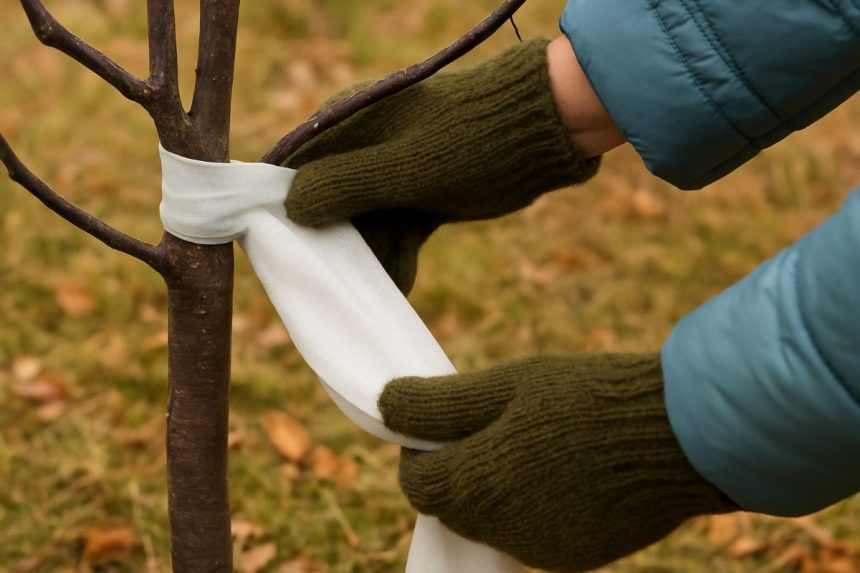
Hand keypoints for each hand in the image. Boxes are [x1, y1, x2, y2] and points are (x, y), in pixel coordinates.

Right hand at [284, 38, 599, 293]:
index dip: (287, 207)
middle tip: (331, 288)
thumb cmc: (471, 141)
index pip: (300, 167)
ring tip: (374, 292)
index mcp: (352, 124)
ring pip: (365, 224)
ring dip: (369, 258)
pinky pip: (397, 232)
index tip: (281, 249)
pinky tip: (399, 284)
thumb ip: (345, 184)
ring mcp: (396, 174)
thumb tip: (291, 205)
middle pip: (330, 202)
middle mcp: (367, 148)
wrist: (543, 136)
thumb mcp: (404, 167)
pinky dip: (397, 257)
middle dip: (332, 244)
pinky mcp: (422, 196)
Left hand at [379, 354, 737, 571]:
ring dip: (493, 486)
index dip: (417, 449)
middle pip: (451, 502)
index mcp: (477, 484)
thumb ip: (439, 403)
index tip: (439, 420)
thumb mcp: (507, 385)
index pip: (416, 481)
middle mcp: (502, 529)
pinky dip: (530, 503)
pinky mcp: (574, 554)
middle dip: (456, 466)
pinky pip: (530, 531)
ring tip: (531, 442)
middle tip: (490, 424)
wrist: (680, 435)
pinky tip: (561, 468)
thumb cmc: (587, 397)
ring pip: (491, 519)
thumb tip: (386, 404)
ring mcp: (540, 548)